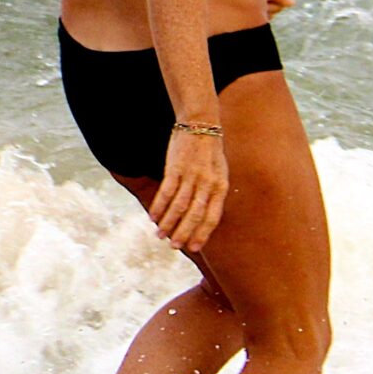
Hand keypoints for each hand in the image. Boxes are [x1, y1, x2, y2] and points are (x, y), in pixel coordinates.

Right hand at [149, 126, 228, 250]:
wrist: (200, 125)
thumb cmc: (210, 153)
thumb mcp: (220, 174)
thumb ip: (214, 194)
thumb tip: (204, 215)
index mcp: (220, 188)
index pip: (212, 217)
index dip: (202, 234)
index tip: (193, 248)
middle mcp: (207, 184)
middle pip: (194, 214)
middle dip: (183, 232)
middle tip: (173, 246)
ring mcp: (191, 176)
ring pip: (179, 206)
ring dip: (168, 222)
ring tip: (159, 235)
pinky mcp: (175, 167)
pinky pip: (166, 191)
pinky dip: (159, 205)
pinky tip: (152, 216)